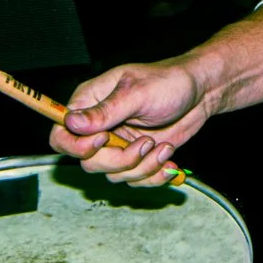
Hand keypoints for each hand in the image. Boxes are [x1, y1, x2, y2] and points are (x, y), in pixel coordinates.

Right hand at [49, 60, 212, 185]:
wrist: (201, 92)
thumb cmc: (169, 82)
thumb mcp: (137, 93)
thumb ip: (105, 111)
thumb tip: (71, 122)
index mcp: (90, 103)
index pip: (61, 135)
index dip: (76, 146)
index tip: (103, 140)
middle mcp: (99, 127)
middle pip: (88, 162)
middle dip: (120, 161)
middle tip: (145, 144)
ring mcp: (118, 144)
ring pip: (113, 175)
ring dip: (142, 168)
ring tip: (163, 147)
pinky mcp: (136, 157)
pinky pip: (134, 180)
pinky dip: (153, 175)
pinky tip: (168, 159)